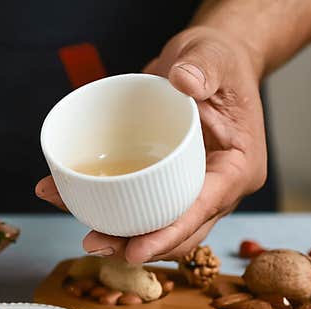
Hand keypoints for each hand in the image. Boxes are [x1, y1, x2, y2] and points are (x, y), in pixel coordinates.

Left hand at [36, 26, 266, 262]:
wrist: (205, 63)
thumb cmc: (218, 60)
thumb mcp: (213, 55)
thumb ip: (203, 67)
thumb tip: (184, 81)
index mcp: (237, 169)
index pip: (202, 210)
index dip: (169, 234)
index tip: (136, 251)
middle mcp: (216, 190)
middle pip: (178, 233)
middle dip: (138, 246)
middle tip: (95, 244)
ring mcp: (191, 192)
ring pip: (157, 228)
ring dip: (121, 238)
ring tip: (85, 236)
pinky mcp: (166, 185)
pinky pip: (140, 206)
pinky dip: (111, 211)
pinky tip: (73, 202)